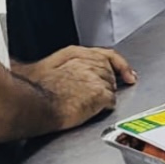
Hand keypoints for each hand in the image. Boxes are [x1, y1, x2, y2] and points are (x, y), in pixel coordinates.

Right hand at [21, 46, 136, 127]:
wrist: (36, 103)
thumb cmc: (36, 88)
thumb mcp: (49, 66)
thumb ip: (68, 65)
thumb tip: (73, 72)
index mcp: (77, 54)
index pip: (107, 56)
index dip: (121, 66)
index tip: (128, 74)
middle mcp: (89, 62)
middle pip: (110, 74)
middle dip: (106, 85)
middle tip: (93, 96)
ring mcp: (96, 77)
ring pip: (111, 88)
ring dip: (103, 97)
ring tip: (85, 103)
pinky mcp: (99, 93)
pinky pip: (111, 101)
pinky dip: (105, 107)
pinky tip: (92, 109)